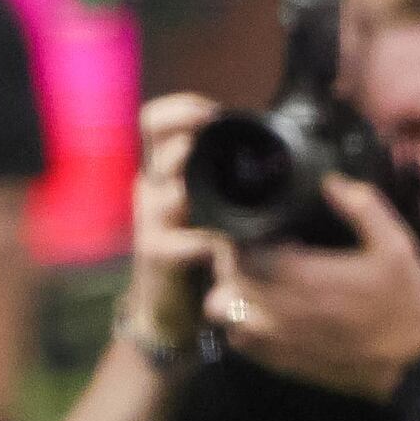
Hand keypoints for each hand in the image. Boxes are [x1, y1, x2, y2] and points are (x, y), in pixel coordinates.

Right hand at [126, 93, 231, 353]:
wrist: (169, 312)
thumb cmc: (195, 252)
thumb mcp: (206, 207)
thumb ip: (222, 179)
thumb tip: (269, 148)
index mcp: (163, 170)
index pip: (155, 120)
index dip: (182, 108)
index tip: (214, 113)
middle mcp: (151, 186)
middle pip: (153, 137)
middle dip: (186, 128)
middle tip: (213, 131)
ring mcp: (151, 219)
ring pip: (166, 185)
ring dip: (190, 182)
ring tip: (211, 187)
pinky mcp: (155, 254)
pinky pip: (179, 241)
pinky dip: (203, 241)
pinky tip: (220, 245)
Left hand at [202, 174, 419, 402]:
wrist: (416, 365)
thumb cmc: (405, 303)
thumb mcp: (395, 245)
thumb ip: (362, 206)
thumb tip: (330, 180)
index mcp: (305, 278)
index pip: (241, 251)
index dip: (236, 234)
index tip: (250, 220)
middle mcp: (282, 312)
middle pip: (224, 279)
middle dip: (229, 257)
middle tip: (250, 242)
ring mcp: (278, 341)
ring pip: (222, 312)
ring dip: (228, 289)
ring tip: (252, 274)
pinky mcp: (282, 362)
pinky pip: (238, 341)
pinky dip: (238, 321)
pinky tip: (261, 307)